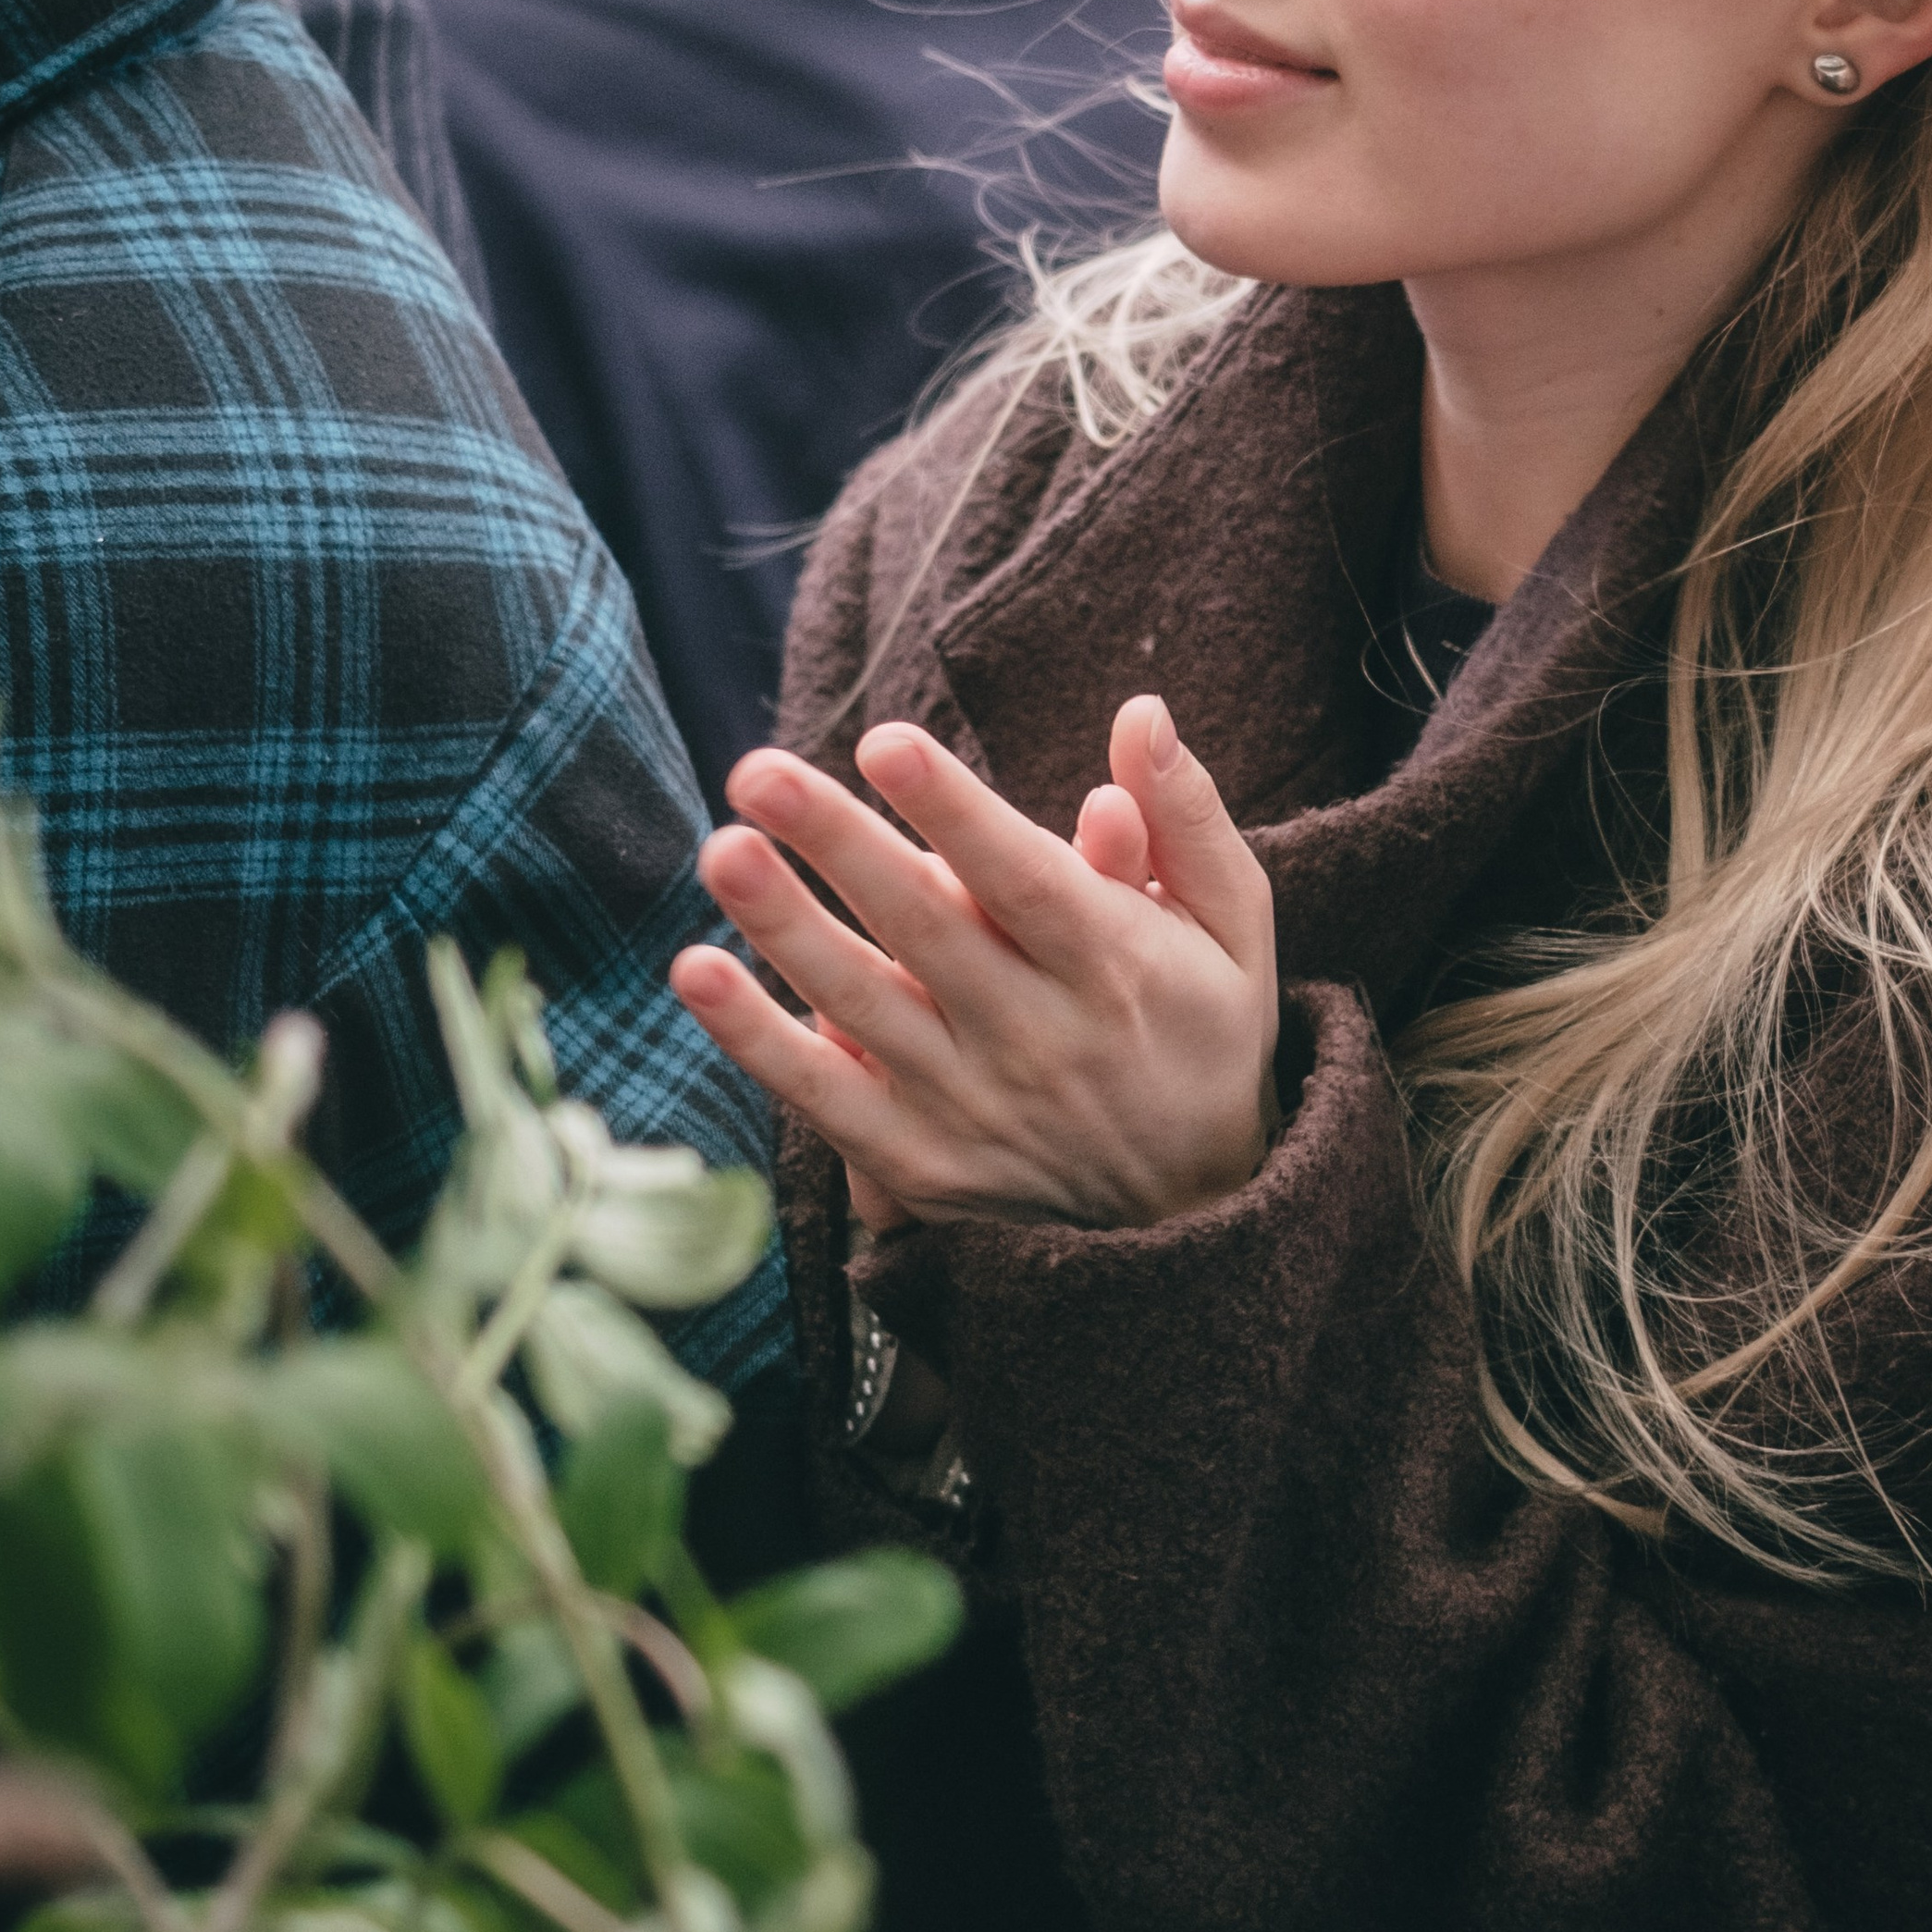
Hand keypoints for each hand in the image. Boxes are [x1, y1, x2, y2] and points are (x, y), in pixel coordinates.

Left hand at [670, 697, 1278, 1231]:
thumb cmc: (1204, 1033)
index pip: (1023, 879)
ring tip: (724, 849)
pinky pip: (822, 1098)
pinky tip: (697, 969)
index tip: (887, 741)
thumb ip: (1187, 819)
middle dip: (839, 845)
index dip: (954, 810)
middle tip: (759, 770)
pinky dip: (756, 1040)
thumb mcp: (1235, 927)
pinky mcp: (918, 1161)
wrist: (1194, 1219)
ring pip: (861, 1004)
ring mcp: (969, 1103)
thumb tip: (1142, 712)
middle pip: (924, 928)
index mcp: (1112, 964)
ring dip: (784, 928)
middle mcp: (1036, 1035)